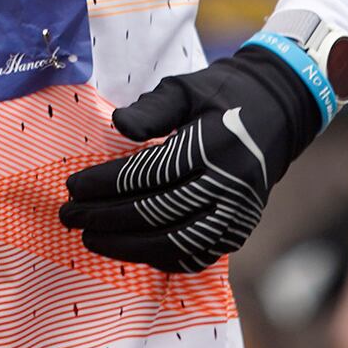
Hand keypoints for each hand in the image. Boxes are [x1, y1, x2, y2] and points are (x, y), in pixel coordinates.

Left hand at [58, 42, 325, 273]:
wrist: (278, 113)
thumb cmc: (222, 95)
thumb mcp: (186, 89)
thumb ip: (152, 109)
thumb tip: (117, 125)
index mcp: (212, 147)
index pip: (147, 175)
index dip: (104, 184)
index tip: (71, 187)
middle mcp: (228, 187)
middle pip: (155, 213)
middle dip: (105, 218)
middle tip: (68, 217)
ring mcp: (236, 215)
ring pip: (173, 243)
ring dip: (126, 246)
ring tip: (89, 240)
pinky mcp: (239, 232)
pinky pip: (194, 256)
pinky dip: (159, 258)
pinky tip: (128, 251)